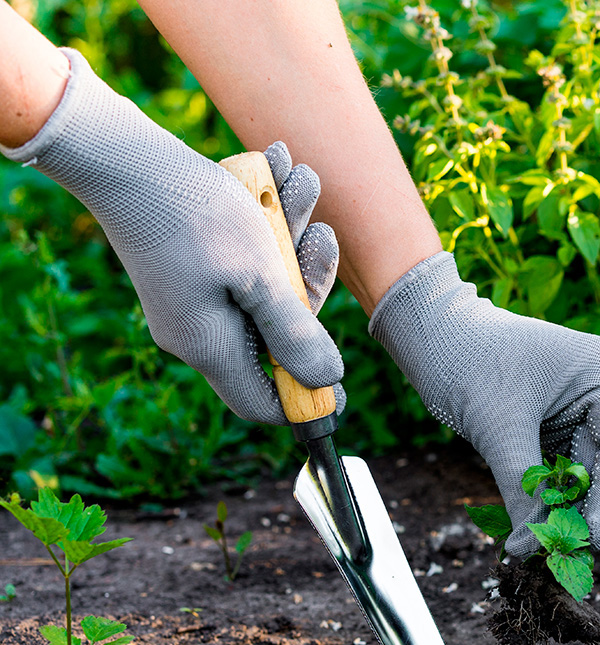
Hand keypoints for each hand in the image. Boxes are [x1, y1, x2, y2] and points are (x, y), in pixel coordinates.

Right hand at [0, 49, 342, 424]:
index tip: (342, 383)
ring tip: (301, 179)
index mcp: (210, 347)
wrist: (124, 152)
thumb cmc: (195, 214)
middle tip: (322, 232)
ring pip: (268, 280)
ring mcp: (194, 295)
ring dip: (295, 231)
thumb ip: (295, 332)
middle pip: (278, 332)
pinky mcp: (192, 262)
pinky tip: (278, 167)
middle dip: (308, 278)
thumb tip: (327, 380)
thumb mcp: (261, 277)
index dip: (306, 396)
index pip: (262, 402)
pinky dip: (268, 216)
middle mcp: (199, 328)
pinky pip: (246, 252)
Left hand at [369, 252, 599, 558]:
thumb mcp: (498, 427)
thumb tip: (530, 547)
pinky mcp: (552, 426)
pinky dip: (544, 500)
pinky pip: (557, 473)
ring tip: (539, 548)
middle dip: (581, 509)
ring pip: (580, 475)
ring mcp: (576, 410)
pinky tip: (530, 529)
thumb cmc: (466, 360)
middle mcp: (598, 391)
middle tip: (560, 552)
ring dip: (560, 511)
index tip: (590, 539)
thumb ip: (521, 487)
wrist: (430, 335)